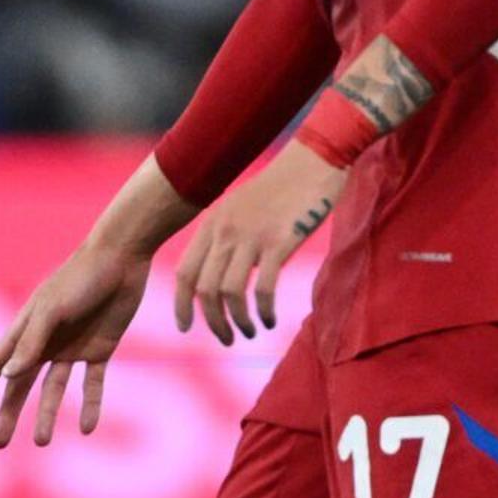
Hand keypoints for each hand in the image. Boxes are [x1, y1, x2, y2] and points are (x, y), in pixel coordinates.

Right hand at [0, 232, 155, 447]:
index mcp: (27, 328)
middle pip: (21, 384)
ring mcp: (72, 348)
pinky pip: (92, 384)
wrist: (122, 258)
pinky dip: (90, 405)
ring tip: (41, 442)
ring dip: (47, 415)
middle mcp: (45, 342)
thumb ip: (31, 342)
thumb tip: (8, 377)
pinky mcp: (100, 349)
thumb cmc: (80, 278)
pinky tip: (88, 429)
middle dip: (8, 412)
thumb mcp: (53, 309)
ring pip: (53, 389)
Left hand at [173, 138, 342, 344]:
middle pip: (204, 289)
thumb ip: (227, 238)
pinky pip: (262, 289)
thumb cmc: (283, 187)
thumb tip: (220, 276)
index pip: (184, 273)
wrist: (315, 158)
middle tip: (227, 339)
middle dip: (213, 321)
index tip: (186, 327)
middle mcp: (226, 231)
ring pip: (229, 293)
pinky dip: (263, 311)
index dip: (182, 305)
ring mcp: (252, 236)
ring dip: (238, 321)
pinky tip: (270, 319)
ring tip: (251, 331)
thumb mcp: (242, 209)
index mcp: (213, 223)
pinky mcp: (280, 241)